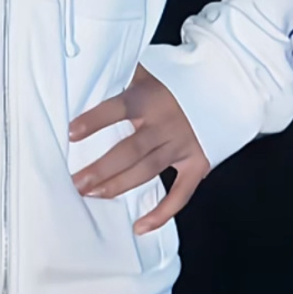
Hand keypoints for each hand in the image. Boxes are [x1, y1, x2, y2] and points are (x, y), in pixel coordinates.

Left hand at [69, 62, 210, 233]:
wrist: (221, 84)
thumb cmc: (175, 79)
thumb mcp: (148, 70)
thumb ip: (123, 74)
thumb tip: (89, 67)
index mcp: (149, 98)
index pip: (117, 109)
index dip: (95, 121)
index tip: (71, 134)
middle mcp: (164, 123)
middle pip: (129, 151)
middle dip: (100, 169)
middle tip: (76, 184)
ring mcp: (182, 145)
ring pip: (146, 171)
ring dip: (118, 186)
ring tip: (92, 195)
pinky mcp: (197, 163)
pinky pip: (180, 193)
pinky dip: (162, 212)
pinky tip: (141, 226)